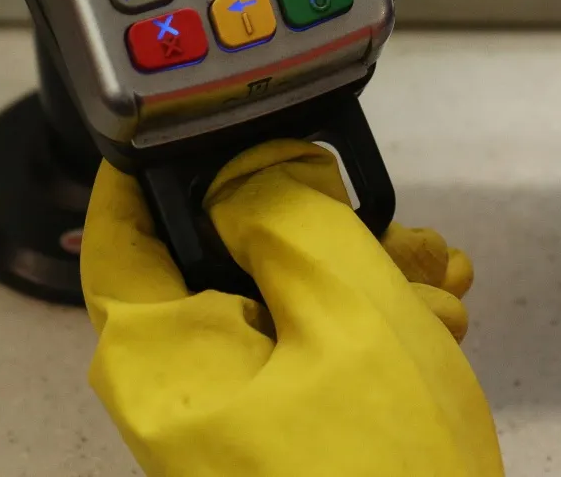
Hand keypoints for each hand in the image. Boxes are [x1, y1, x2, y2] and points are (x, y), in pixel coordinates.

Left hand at [81, 140, 500, 476]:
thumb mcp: (349, 313)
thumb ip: (292, 217)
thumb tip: (255, 169)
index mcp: (161, 360)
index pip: (122, 231)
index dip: (170, 163)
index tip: (222, 117)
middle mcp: (178, 395)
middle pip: (222, 263)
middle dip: (316, 229)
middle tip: (394, 229)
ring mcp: (227, 427)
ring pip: (281, 307)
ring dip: (362, 279)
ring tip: (437, 287)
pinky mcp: (277, 446)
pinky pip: (308, 359)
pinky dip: (368, 330)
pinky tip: (435, 323)